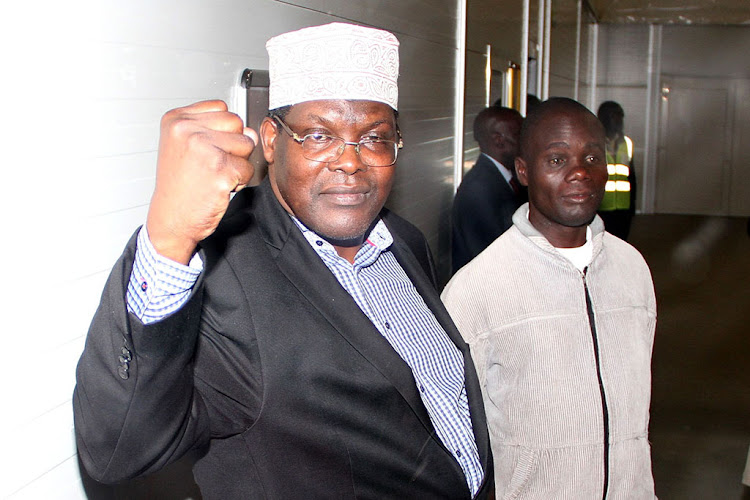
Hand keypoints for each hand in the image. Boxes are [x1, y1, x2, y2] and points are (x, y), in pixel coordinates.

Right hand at [145, 100, 257, 263]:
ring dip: (237, 163)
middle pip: (237, 123)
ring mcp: (203, 148)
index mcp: (176, 119)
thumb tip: (251, 132)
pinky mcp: (219, 169)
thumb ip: (221, 131)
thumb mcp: (190, 147)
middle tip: (209, 165)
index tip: (202, 150)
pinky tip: (217, 187)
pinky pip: (248, 168)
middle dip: (232, 145)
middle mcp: (186, 129)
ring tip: (213, 175)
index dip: (221, 131)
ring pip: (246, 144)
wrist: (171, 219)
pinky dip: (239, 181)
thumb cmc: (181, 185)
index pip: (223, 108)